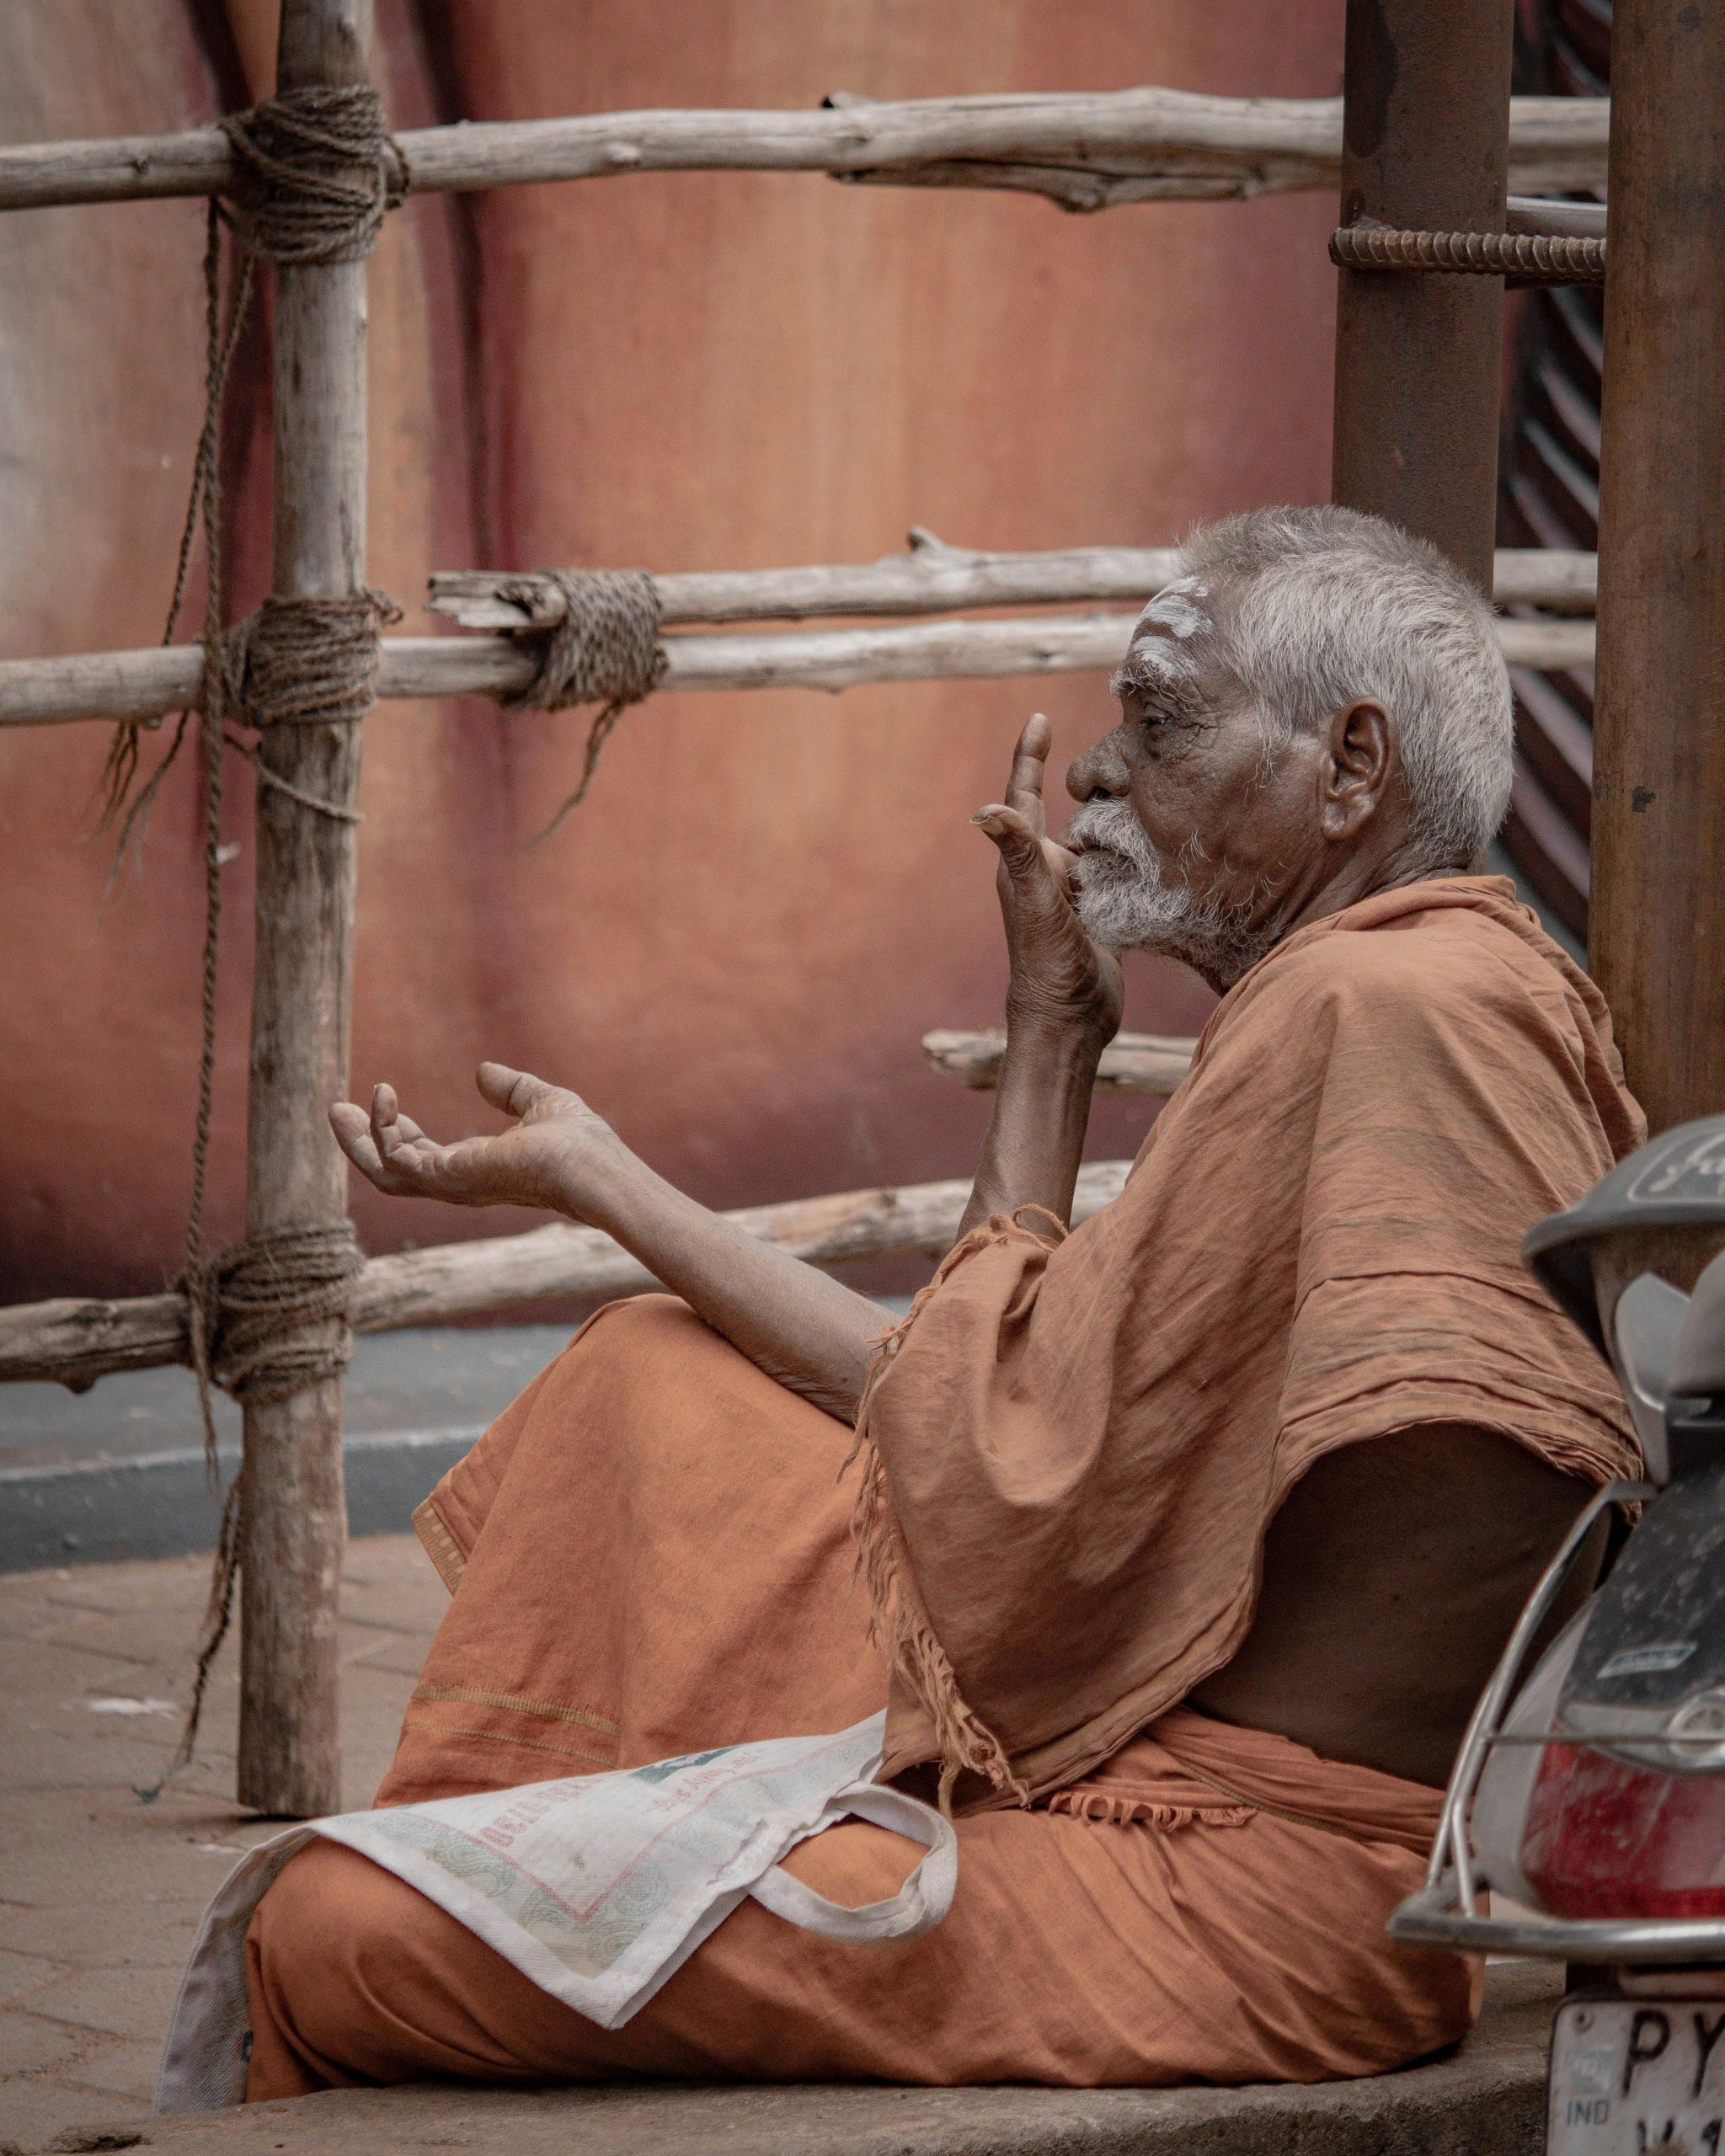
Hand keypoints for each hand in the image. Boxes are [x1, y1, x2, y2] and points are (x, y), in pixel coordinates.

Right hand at [329, 1062, 621, 1216]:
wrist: (590, 1165)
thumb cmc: (578, 1142)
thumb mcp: (540, 1101)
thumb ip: (511, 1089)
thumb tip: (482, 1072)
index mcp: (477, 1169)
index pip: (424, 1157)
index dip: (399, 1130)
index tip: (384, 1097)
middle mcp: (458, 1183)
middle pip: (392, 1172)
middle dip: (361, 1142)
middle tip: (335, 1109)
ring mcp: (449, 1185)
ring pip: (383, 1173)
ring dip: (356, 1141)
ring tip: (335, 1108)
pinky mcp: (445, 1179)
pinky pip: (395, 1157)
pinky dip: (382, 1127)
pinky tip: (383, 1096)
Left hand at [973, 714, 1123, 1042]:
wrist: (1070, 1020)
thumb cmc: (1048, 964)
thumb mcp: (1037, 904)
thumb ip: (1018, 855)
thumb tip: (984, 809)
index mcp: (1026, 863)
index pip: (1025, 796)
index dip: (1030, 755)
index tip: (1038, 716)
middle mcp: (1045, 871)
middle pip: (1060, 810)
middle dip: (1073, 775)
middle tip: (1104, 739)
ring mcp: (1071, 891)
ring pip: (1090, 837)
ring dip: (1108, 810)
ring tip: (1137, 779)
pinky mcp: (1097, 911)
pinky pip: (1112, 867)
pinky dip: (1127, 848)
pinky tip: (1152, 836)